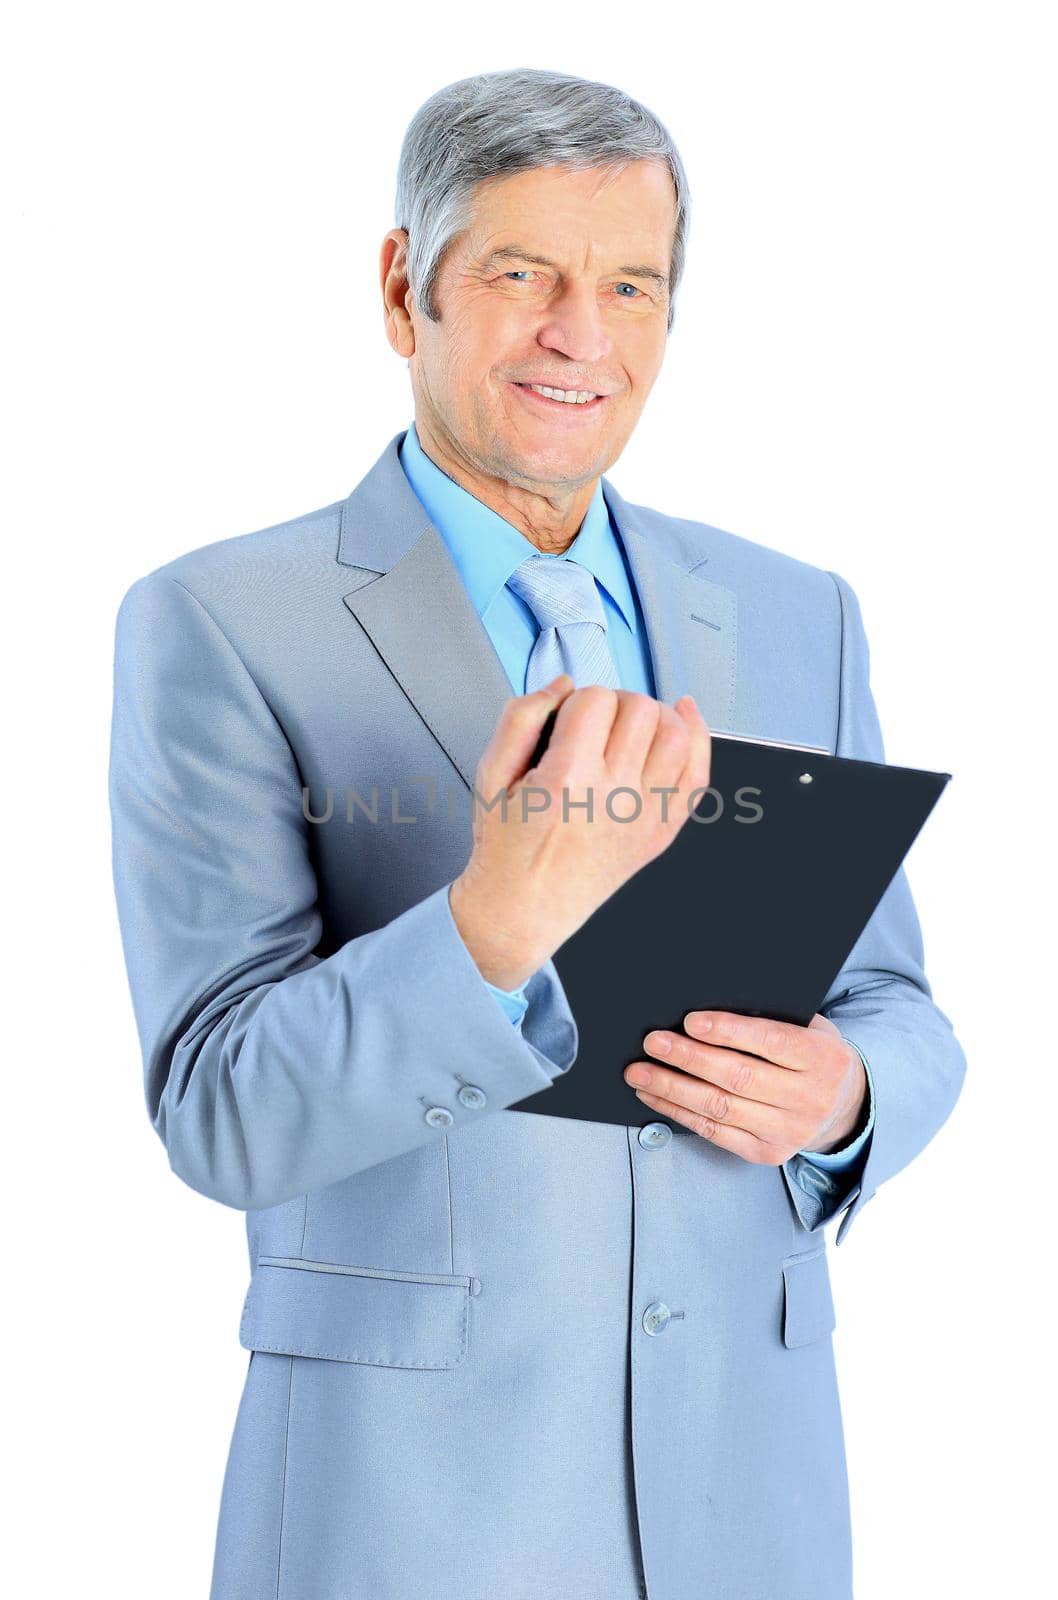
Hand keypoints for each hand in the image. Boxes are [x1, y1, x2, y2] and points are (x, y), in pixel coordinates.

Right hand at [449, 673, 711, 989]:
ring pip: (675, 734)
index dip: (578, 699)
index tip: (567, 718)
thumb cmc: (505, 851)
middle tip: (596, 721)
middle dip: (616, 701)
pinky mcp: (659, 832)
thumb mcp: (490, 775)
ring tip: (632, 723)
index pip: (595, 699)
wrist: (522, 911)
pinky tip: (685, 718)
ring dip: (656, 715)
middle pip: (639, 709)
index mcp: (567, 779)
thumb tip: (560, 685)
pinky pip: (697, 777)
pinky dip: (698, 740)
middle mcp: (612, 796)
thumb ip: (520, 718)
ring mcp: (643, 816)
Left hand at [623, 1010, 868, 1163]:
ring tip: (640, 1071)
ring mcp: (788, 1131)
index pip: (773, 1042)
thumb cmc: (812, 1055)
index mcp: (823, 1058)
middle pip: (739, 1077)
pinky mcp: (766, 1153)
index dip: (729, 1031)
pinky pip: (715, 1133)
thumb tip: (708, 1007)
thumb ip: (772, 1018)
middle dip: (689, 1058)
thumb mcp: (808, 1027)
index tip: (691, 1021)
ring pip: (720, 1108)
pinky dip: (679, 1112)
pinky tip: (656, 1095)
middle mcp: (809, 1098)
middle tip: (654, 1042)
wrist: (841, 1106)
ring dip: (673, 1088)